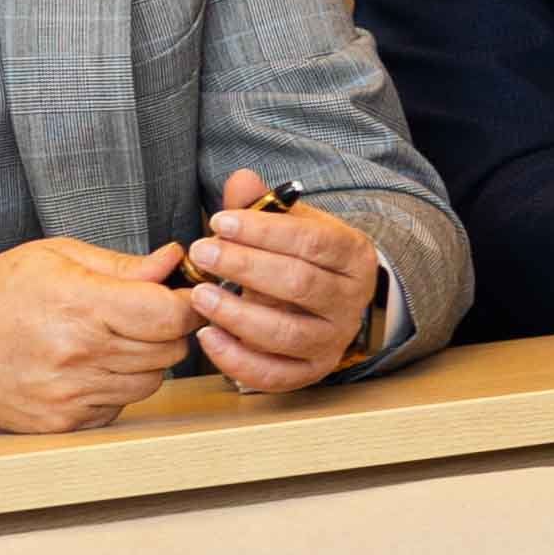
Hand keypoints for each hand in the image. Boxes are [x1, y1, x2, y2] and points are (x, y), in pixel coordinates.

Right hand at [0, 236, 207, 435]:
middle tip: (143, 312)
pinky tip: (86, 366)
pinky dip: (116, 387)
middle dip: (168, 328)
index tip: (183, 294)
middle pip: (170, 349)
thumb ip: (121, 265)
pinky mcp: (62, 422)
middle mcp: (78, 355)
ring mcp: (70, 395)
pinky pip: (120, 406)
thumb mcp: (54, 258)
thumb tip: (175, 262)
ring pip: (152, 381)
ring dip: (145, 360)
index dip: (188, 303)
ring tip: (109, 337)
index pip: (171, 315)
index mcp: (80, 305)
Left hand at [176, 171, 385, 394]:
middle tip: (203, 253)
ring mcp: (334, 339)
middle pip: (300, 284)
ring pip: (286, 333)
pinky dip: (238, 360)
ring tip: (200, 296)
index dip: (264, 232)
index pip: (314, 241)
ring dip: (237, 314)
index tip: (220, 222)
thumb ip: (262, 205)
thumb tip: (241, 180)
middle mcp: (350, 300)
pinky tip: (208, 337)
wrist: (329, 300)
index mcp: (353, 256)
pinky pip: (275, 374)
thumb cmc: (302, 257)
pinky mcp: (312, 371)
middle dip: (245, 267)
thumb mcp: (289, 225)